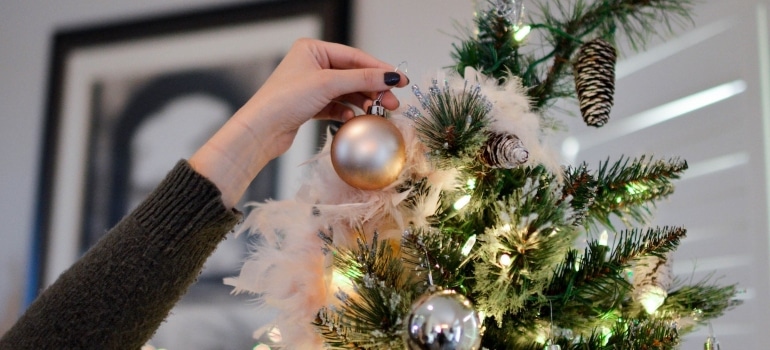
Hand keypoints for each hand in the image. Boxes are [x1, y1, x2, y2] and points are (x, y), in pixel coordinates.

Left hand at [190, 38, 408, 206]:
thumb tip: (391, 76)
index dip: (379, 69)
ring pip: (346, 92)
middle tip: (392, 102)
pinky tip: (353, 118)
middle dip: (373, 88)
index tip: (400, 80)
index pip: (354, 56)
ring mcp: (311, 86)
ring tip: (378, 112)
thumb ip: (362, 79)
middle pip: (352, 75)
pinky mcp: (309, 106)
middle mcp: (311, 65)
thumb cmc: (285, 100)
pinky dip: (346, 112)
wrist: (261, 130)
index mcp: (313, 49)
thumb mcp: (328, 84)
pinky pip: (336, 106)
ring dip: (362, 102)